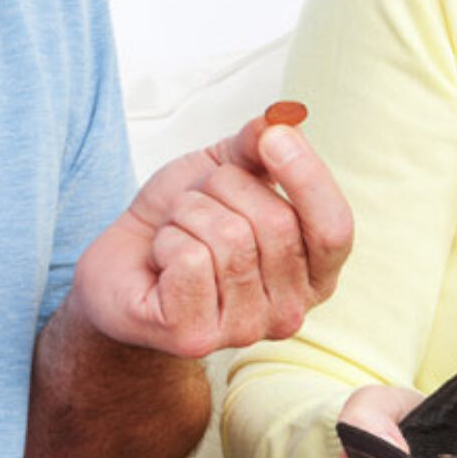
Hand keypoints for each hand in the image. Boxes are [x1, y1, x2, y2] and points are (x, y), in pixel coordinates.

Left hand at [72, 107, 352, 356]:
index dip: (308, 178)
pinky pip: (188, 260)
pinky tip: (162, 260)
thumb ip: (258, 145)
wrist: (122, 262)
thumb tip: (281, 120)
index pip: (334, 227)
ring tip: (178, 231)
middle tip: (199, 201)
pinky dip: (167, 241)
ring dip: (189, 215)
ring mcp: (244, 330)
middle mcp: (289, 311)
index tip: (275, 136)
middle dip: (224, 189)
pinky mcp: (196, 338)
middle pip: (275, 224)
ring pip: (228, 238)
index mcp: (314, 273)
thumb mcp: (225, 169)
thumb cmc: (186, 221)